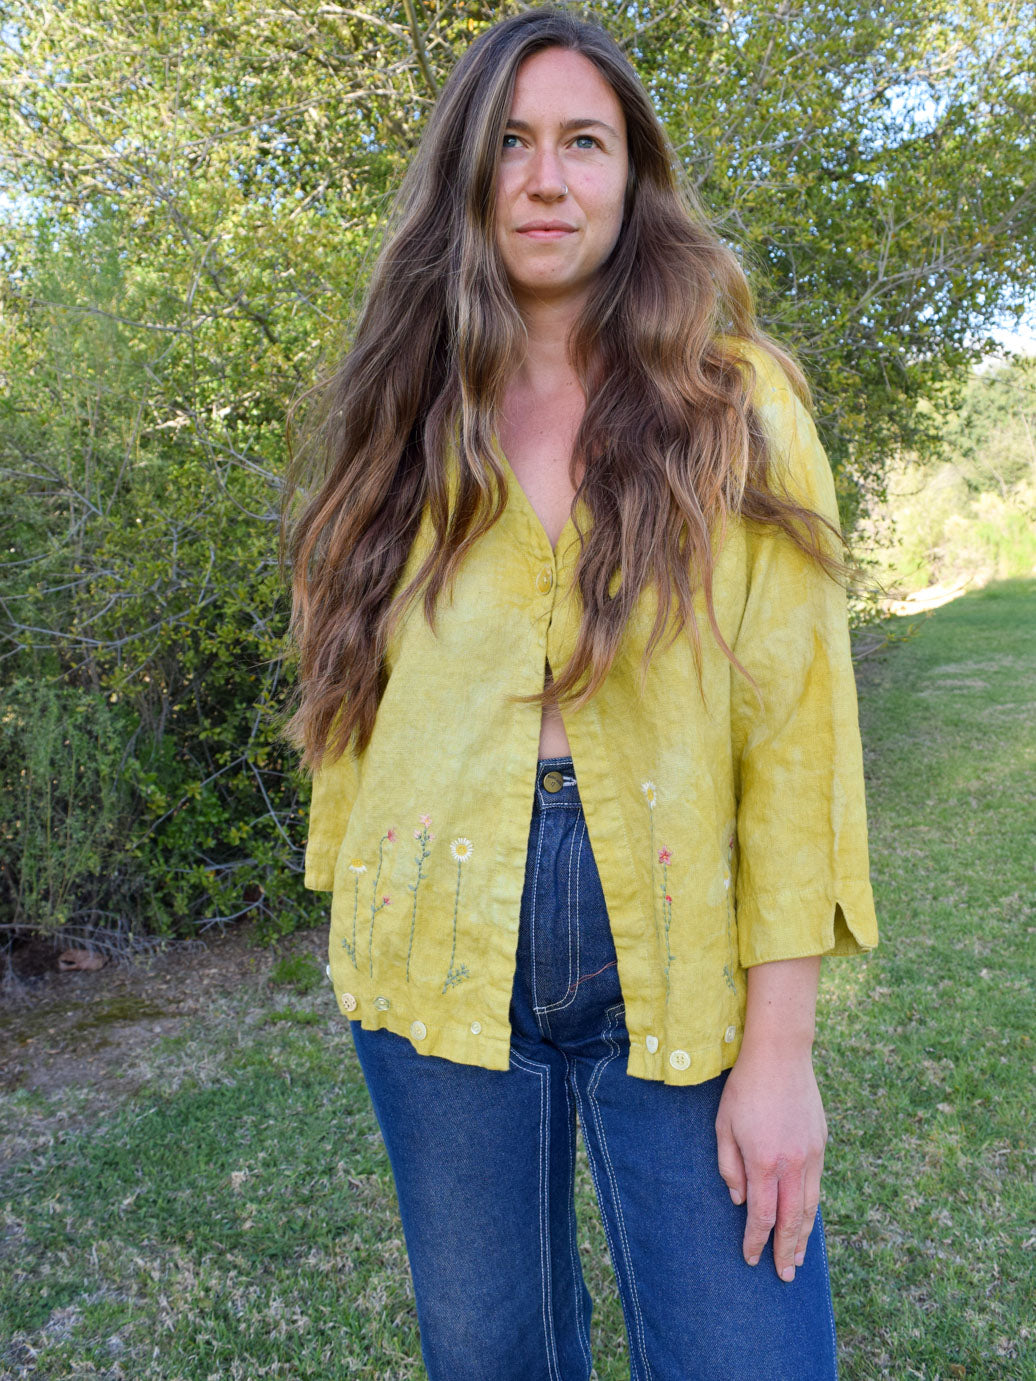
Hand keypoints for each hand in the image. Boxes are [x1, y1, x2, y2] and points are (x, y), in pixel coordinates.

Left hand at [714, 1042, 827, 1281]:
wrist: (780, 1055)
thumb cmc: (745, 1088)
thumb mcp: (723, 1125)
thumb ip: (730, 1166)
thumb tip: (740, 1201)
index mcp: (763, 1160)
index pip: (762, 1215)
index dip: (756, 1241)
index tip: (751, 1258)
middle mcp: (791, 1163)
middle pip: (791, 1220)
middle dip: (786, 1251)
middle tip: (784, 1275)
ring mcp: (811, 1154)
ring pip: (810, 1207)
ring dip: (804, 1236)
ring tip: (798, 1258)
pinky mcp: (821, 1144)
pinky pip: (817, 1186)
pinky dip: (812, 1209)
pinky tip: (806, 1220)